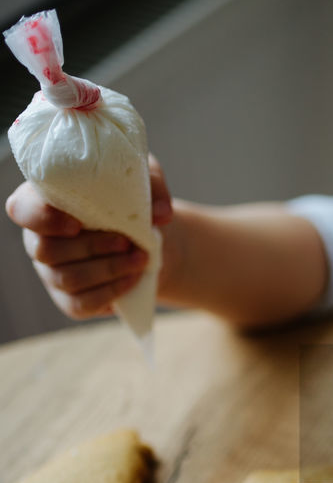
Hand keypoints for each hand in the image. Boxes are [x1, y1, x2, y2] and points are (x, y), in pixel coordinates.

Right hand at [5, 155, 172, 319]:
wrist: (147, 240)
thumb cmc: (133, 201)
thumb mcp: (144, 179)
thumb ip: (153, 185)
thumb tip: (160, 213)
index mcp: (44, 202)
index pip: (21, 210)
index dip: (42, 219)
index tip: (76, 224)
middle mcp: (39, 239)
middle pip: (46, 250)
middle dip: (92, 247)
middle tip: (128, 243)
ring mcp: (51, 272)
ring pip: (67, 278)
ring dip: (108, 270)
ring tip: (141, 260)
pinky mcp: (68, 299)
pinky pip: (80, 304)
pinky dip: (110, 293)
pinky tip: (133, 280)